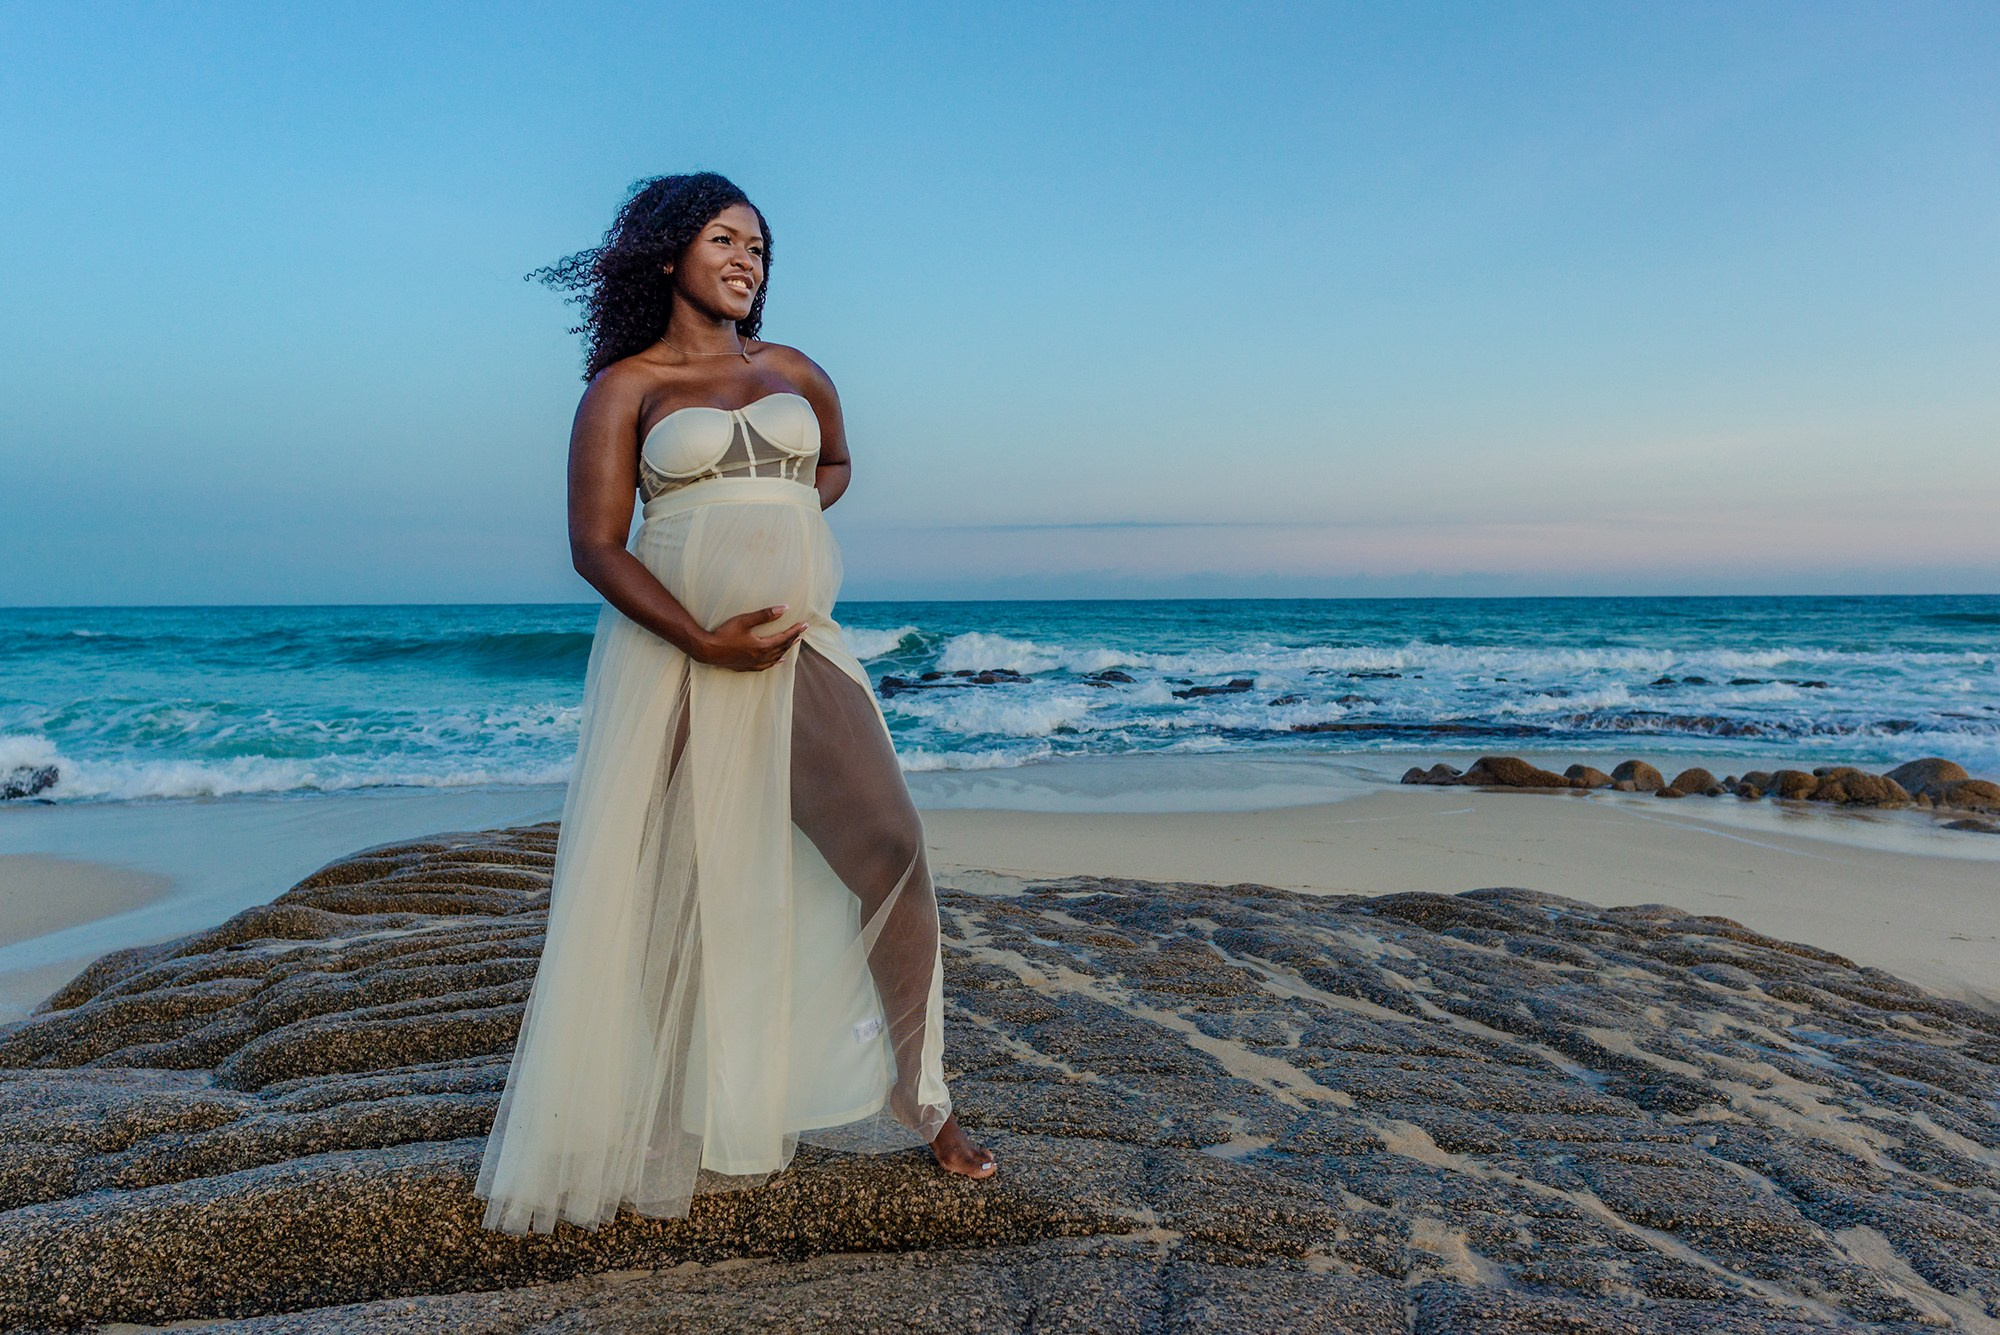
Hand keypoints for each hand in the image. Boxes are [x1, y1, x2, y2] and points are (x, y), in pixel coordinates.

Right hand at [693, 604, 807, 671]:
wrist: (707, 650)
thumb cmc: (724, 634)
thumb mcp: (744, 621)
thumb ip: (765, 615)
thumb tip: (784, 608)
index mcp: (762, 646)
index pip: (784, 638)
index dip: (795, 630)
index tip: (804, 624)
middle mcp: (760, 657)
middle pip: (782, 648)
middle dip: (793, 639)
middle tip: (802, 631)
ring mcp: (753, 664)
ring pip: (775, 658)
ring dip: (785, 650)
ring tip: (793, 644)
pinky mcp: (746, 667)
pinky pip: (766, 666)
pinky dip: (774, 662)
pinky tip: (777, 661)